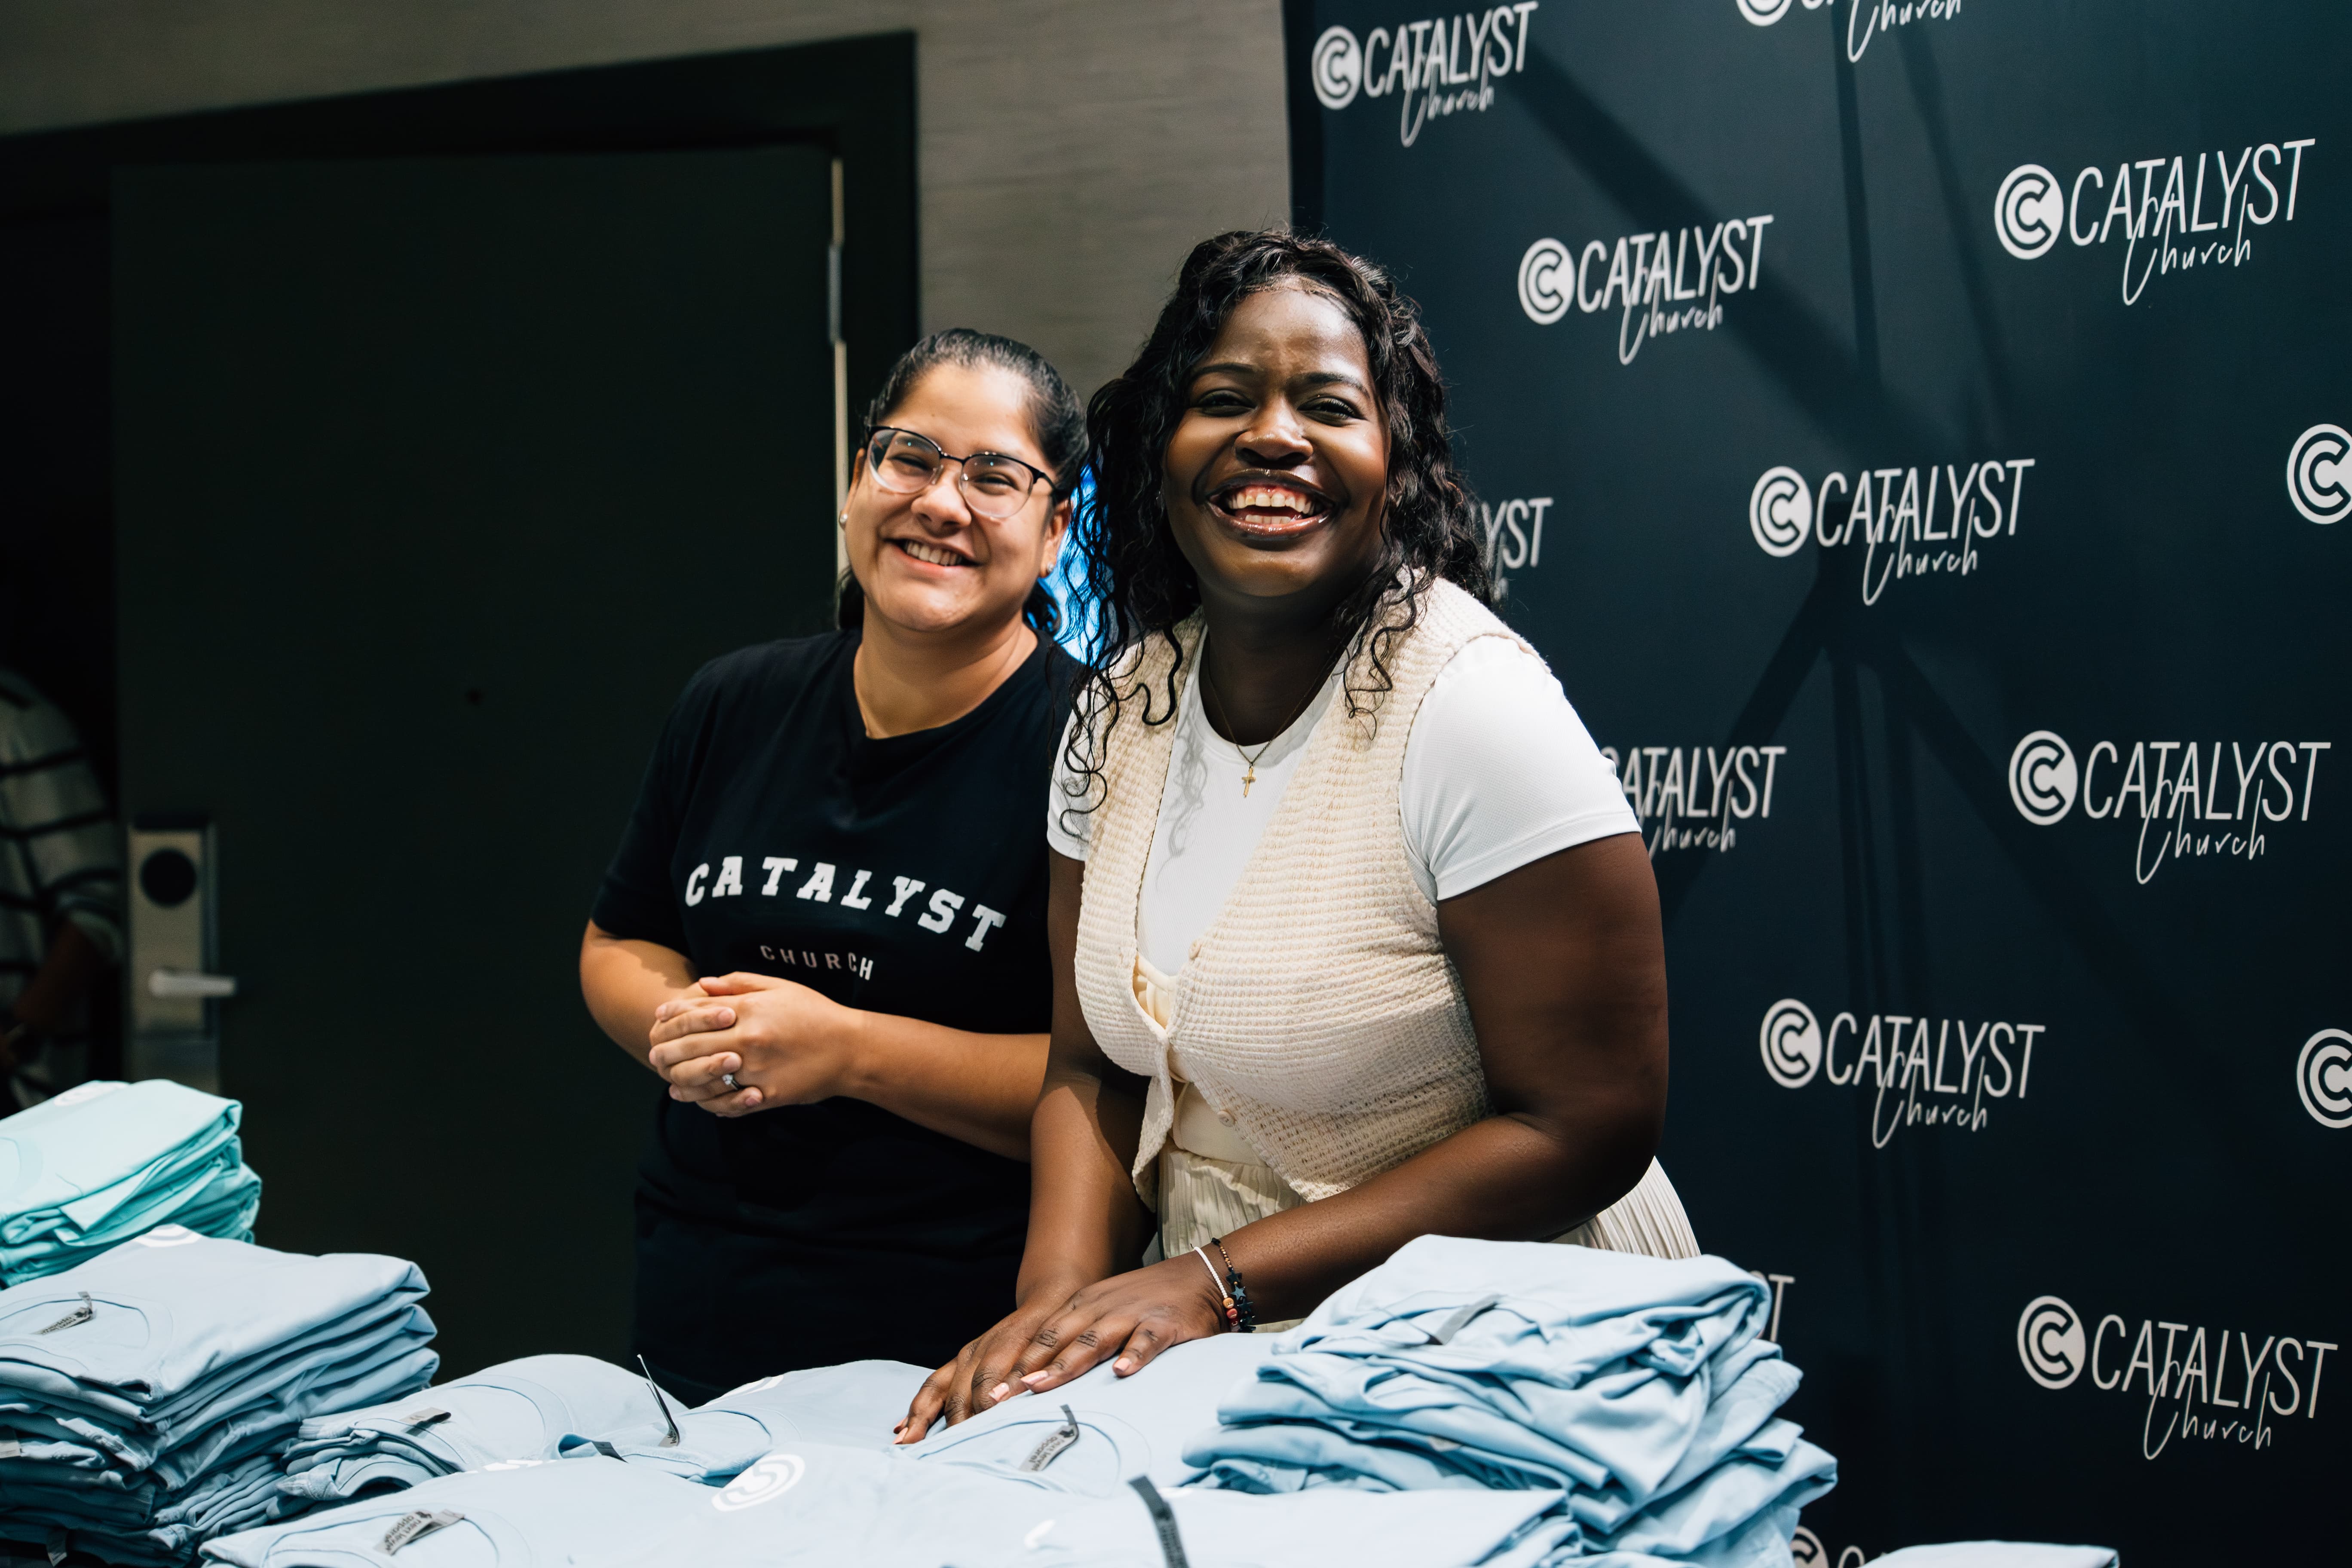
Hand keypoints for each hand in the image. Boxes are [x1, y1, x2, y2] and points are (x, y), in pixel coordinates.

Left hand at [645, 972, 857, 1118]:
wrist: (851, 1048)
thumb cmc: (816, 1013)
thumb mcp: (779, 987)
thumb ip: (738, 984)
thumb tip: (702, 984)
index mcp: (749, 1010)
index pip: (698, 1012)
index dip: (673, 1016)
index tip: (658, 1018)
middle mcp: (748, 1040)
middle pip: (692, 1047)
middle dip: (667, 1051)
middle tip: (653, 1054)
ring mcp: (756, 1070)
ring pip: (705, 1079)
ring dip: (682, 1081)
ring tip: (671, 1081)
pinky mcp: (767, 1095)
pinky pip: (729, 1103)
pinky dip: (712, 1103)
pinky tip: (701, 1101)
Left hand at [893, 1257, 1228, 1440]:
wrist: (1199, 1277)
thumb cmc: (1144, 1304)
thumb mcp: (1100, 1315)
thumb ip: (1070, 1343)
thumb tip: (1030, 1382)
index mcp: (1079, 1307)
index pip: (1037, 1339)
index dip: (1010, 1366)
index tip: (984, 1396)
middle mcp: (1099, 1309)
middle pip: (1056, 1340)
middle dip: (1026, 1370)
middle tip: (999, 1400)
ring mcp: (1131, 1314)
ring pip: (1093, 1339)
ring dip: (1066, 1364)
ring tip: (1041, 1388)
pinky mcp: (1165, 1323)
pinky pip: (1146, 1339)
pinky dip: (1134, 1354)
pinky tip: (1122, 1372)